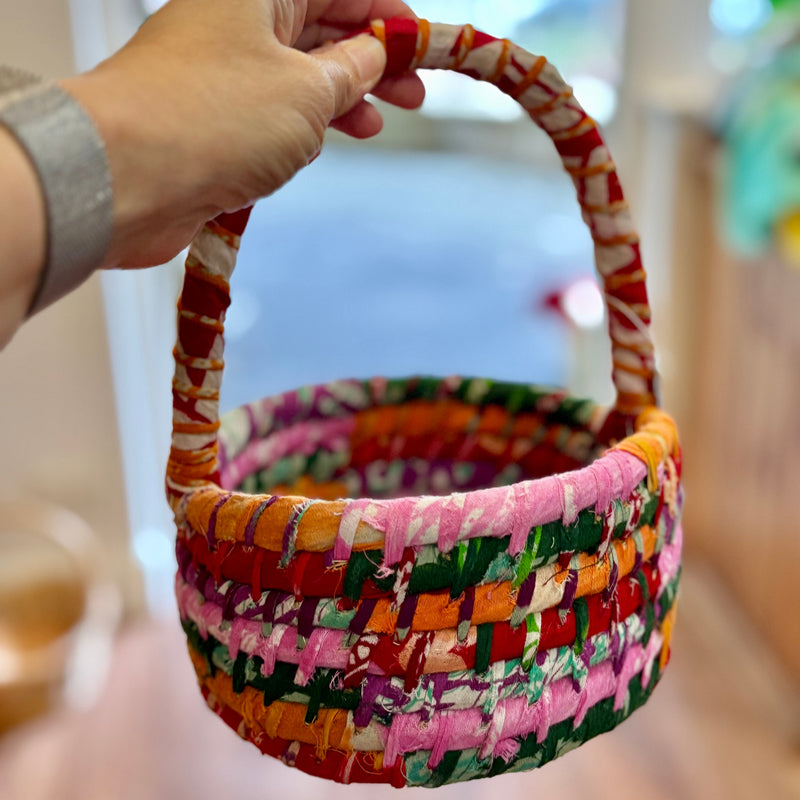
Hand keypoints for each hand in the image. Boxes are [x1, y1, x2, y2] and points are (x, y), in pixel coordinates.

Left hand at [61, 0, 424, 268]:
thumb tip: (374, 53)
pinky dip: (303, 126)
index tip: (423, 46)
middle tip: (412, 96)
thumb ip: (351, 70)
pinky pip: (270, 112)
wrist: (126, 177)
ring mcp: (220, 70)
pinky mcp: (210, 118)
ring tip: (375, 127)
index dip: (387, 15)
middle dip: (371, 62)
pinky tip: (322, 144)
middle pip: (319, 28)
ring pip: (296, 74)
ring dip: (340, 100)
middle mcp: (235, 20)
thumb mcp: (307, 91)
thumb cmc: (215, 119)